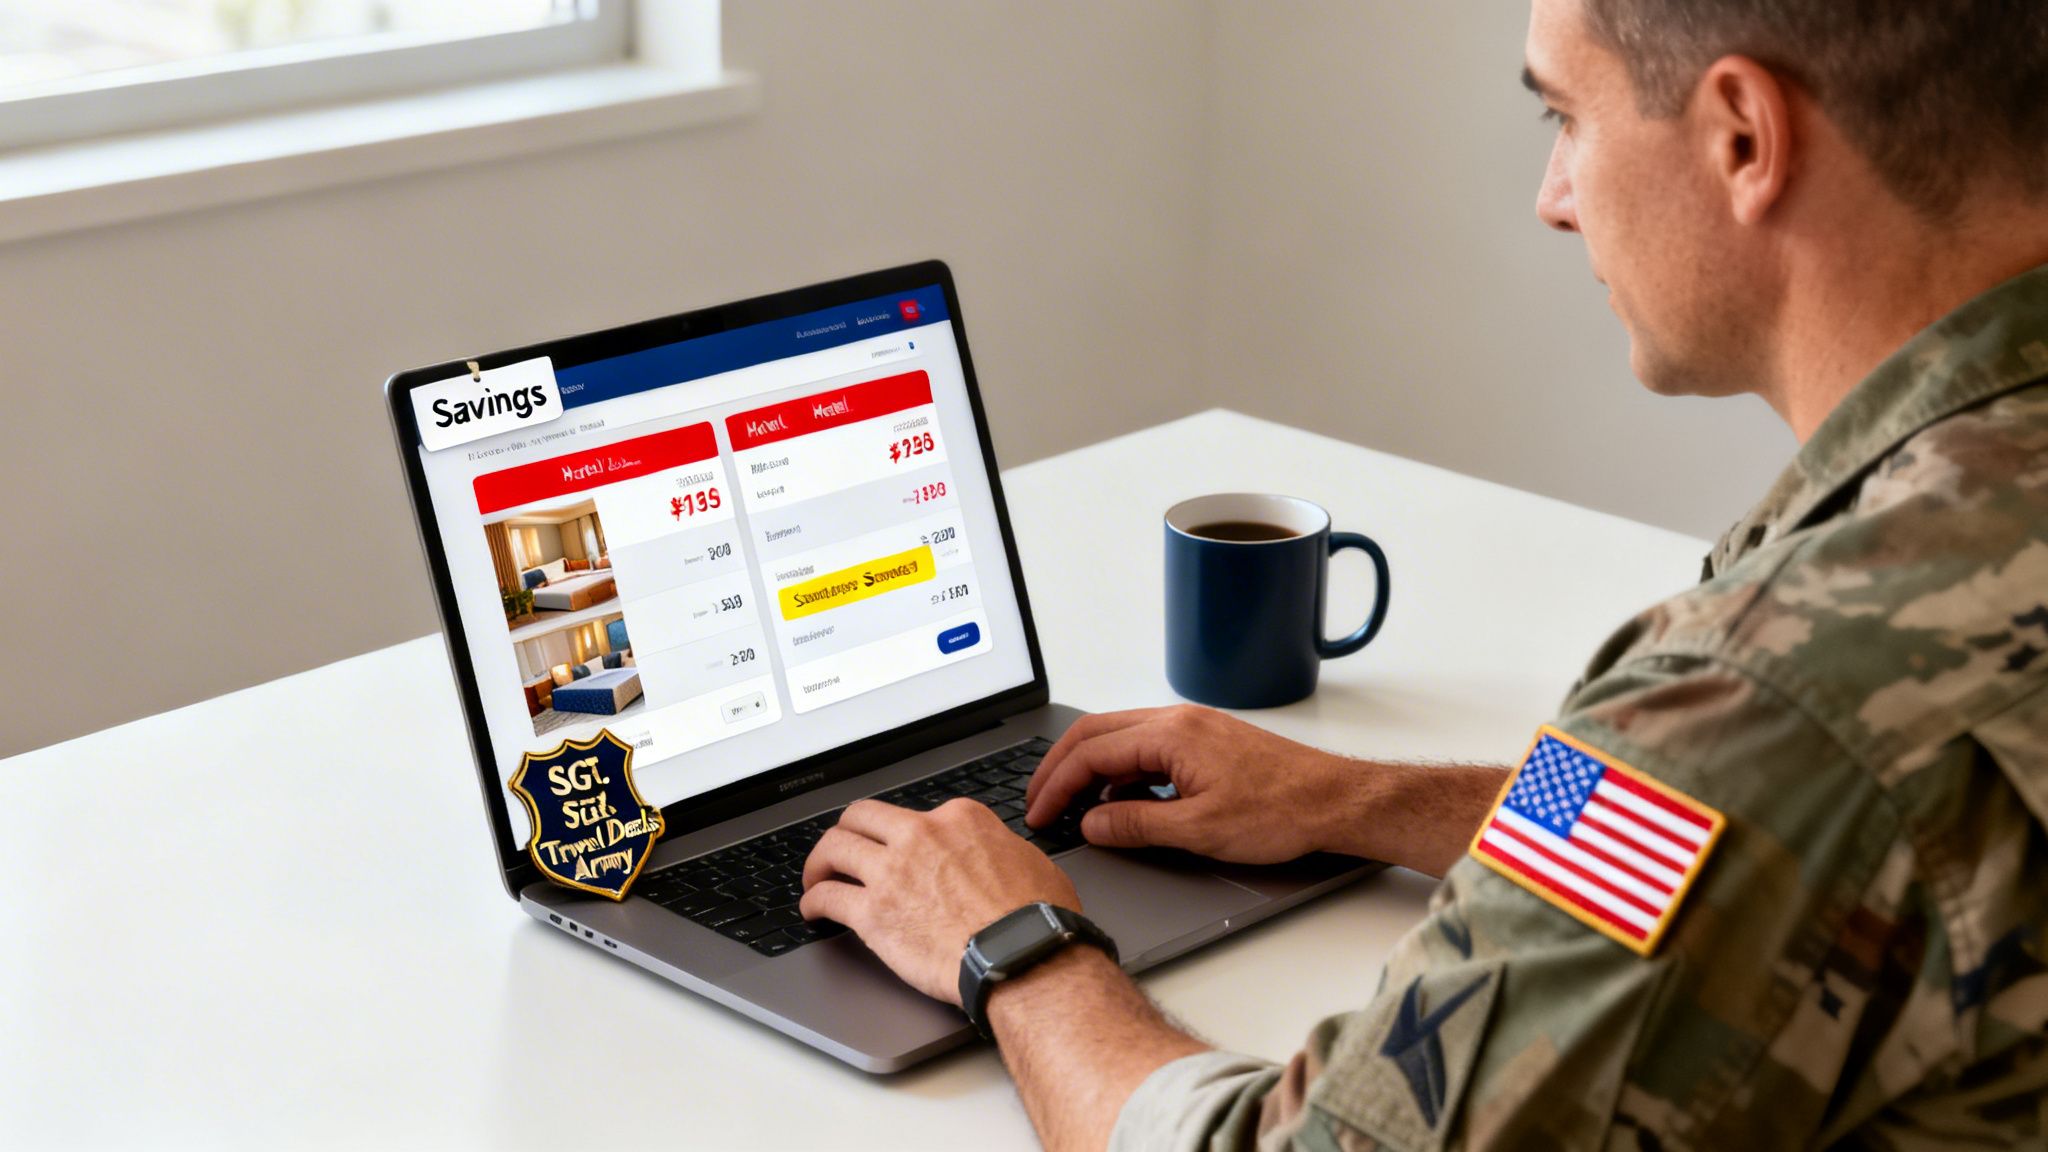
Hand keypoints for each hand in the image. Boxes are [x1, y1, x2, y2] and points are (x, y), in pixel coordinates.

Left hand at [799, 798, 1080, 1004]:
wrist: (1023, 957)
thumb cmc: (1036, 919)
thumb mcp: (1028, 861)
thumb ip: (998, 849)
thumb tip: (994, 855)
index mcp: (958, 819)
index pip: (915, 813)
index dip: (901, 834)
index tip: (897, 849)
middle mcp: (921, 834)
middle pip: (862, 816)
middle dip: (847, 831)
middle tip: (841, 850)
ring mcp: (892, 871)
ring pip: (834, 846)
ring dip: (819, 862)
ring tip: (816, 877)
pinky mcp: (873, 912)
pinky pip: (827, 896)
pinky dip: (813, 902)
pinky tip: (813, 911)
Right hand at [1025, 705, 1360, 863]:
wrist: (1335, 801)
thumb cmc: (1281, 811)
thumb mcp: (1199, 830)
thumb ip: (1136, 825)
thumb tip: (1091, 823)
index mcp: (1170, 734)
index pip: (1091, 752)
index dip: (1056, 785)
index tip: (1039, 813)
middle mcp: (1178, 720)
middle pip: (1097, 733)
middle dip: (1061, 768)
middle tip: (1039, 802)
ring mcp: (1194, 727)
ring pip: (1121, 738)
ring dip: (1092, 770)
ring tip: (1076, 809)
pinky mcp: (1207, 741)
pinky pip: (1148, 748)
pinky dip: (1123, 772)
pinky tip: (1125, 804)